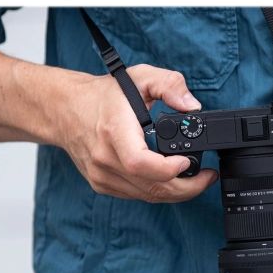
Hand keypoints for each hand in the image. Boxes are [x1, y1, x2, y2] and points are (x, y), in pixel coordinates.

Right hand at [58, 64, 217, 200]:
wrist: (65, 109)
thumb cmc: (104, 94)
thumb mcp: (140, 76)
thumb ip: (170, 84)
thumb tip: (192, 105)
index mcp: (114, 131)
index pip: (140, 163)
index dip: (169, 169)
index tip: (189, 162)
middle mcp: (105, 158)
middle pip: (151, 187)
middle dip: (186, 188)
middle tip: (207, 178)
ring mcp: (101, 175)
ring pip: (146, 196)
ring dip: (175, 192)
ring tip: (195, 179)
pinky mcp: (101, 184)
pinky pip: (136, 195)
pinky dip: (157, 191)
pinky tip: (170, 180)